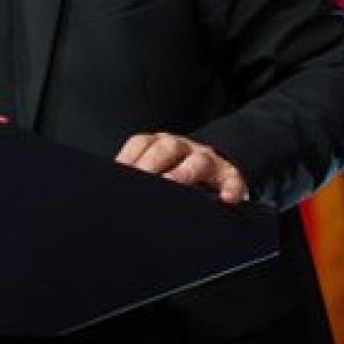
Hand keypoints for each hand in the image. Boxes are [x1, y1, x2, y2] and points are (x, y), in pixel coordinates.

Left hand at [115, 132, 247, 203]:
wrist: (216, 167)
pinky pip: (233, 179)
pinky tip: (227, 199)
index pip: (141, 144)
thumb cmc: (175, 173)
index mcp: (159, 145)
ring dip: (186, 172)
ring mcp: (206, 160)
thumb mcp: (155, 169)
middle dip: (154, 162)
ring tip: (176, 184)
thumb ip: (136, 177)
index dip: (129, 158)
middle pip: (167, 147)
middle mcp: (182, 148)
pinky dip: (231, 188)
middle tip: (145, 180)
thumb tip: (111, 190)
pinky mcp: (229, 176)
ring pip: (198, 160)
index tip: (119, 173)